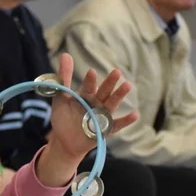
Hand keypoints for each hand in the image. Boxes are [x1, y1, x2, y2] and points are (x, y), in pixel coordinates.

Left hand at [39, 53, 139, 186]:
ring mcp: (102, 115)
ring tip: (127, 85)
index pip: (88, 86)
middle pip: (104, 91)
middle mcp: (96, 103)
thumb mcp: (60, 98)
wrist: (63, 141)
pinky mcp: (105, 130)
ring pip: (112, 104)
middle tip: (116, 72)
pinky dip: (126, 120)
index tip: (91, 73)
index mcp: (86, 95)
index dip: (90, 80)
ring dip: (119, 95)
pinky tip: (135, 114)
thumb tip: (65, 54)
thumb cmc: (63, 118)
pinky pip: (117, 125)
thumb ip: (63, 78)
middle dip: (110, 83)